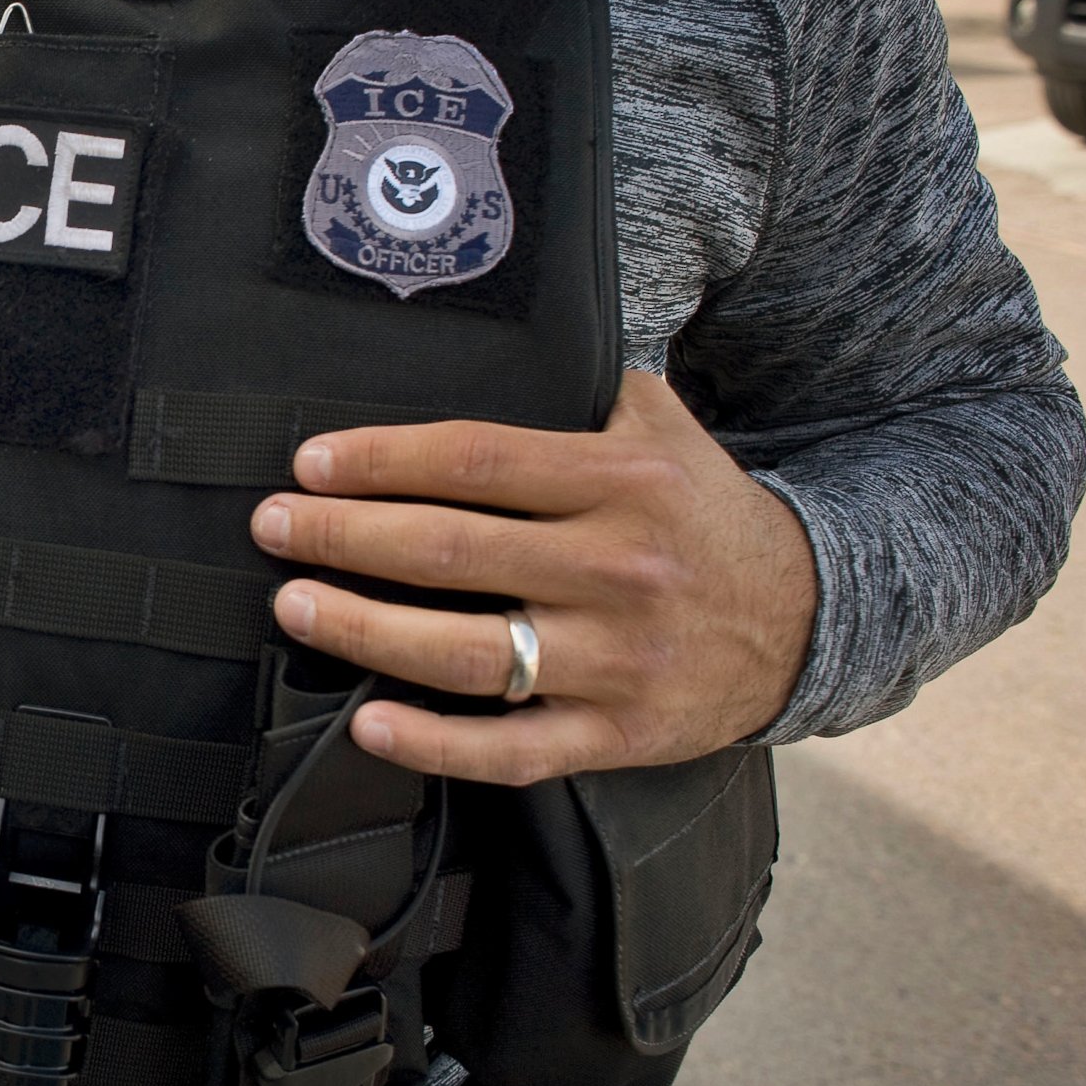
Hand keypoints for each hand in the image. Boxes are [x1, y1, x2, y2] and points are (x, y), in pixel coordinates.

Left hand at [248, 372, 815, 785]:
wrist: (811, 618)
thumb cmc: (703, 514)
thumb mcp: (663, 427)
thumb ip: (580, 386)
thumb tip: (482, 336)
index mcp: (624, 481)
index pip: (477, 463)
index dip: (383, 462)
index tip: (311, 464)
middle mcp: (618, 569)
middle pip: (452, 552)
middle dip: (344, 537)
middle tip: (274, 527)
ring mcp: (618, 660)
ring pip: (467, 652)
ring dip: (365, 630)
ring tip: (295, 604)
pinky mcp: (619, 734)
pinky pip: (513, 749)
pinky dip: (436, 742)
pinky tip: (370, 722)